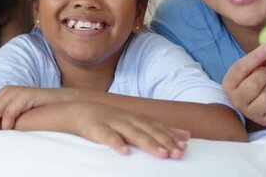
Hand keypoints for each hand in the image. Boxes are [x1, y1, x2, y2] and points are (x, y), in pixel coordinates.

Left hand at [0, 86, 74, 128]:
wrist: (60, 103)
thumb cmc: (39, 111)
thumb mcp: (17, 113)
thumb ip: (3, 117)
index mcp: (2, 94)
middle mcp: (6, 91)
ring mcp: (15, 92)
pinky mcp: (24, 95)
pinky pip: (9, 112)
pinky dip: (7, 124)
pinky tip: (10, 131)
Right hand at [71, 102, 189, 158]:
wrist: (79, 110)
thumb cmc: (110, 120)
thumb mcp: (135, 121)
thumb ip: (159, 129)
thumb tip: (186, 136)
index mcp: (137, 118)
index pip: (157, 126)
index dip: (171, 136)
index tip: (185, 146)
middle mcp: (128, 119)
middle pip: (149, 130)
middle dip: (164, 141)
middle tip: (177, 153)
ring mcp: (113, 123)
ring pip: (133, 133)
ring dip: (148, 143)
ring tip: (161, 154)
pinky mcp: (98, 129)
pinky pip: (108, 137)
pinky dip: (116, 144)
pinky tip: (124, 152)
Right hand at [222, 43, 265, 125]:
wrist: (253, 103)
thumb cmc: (252, 81)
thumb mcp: (250, 69)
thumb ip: (258, 59)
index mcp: (228, 83)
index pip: (241, 67)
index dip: (256, 56)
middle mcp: (235, 99)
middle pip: (254, 83)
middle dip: (265, 74)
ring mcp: (248, 111)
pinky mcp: (263, 120)